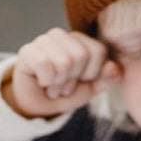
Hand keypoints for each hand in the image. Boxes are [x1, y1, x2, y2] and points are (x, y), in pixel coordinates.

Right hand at [5, 28, 120, 117]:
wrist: (37, 105)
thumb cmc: (65, 92)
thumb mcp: (90, 88)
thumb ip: (106, 78)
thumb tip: (113, 67)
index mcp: (80, 40)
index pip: (99, 50)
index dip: (92, 73)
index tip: (80, 81)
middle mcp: (61, 35)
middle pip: (81, 55)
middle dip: (73, 79)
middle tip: (63, 86)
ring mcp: (43, 41)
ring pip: (64, 61)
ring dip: (59, 83)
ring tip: (53, 85)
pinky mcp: (27, 51)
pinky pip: (45, 64)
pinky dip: (46, 81)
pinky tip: (42, 82)